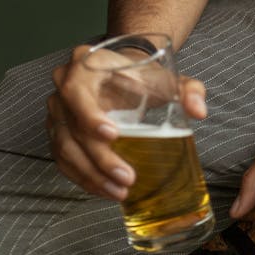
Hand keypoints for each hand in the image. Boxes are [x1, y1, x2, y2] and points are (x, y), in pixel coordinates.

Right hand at [47, 44, 207, 199]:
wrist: (123, 72)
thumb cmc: (142, 75)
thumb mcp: (166, 77)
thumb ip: (187, 89)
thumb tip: (198, 110)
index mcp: (85, 63)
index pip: (76, 91)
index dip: (90, 115)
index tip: (113, 135)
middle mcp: (63, 85)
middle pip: (71, 128)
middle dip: (99, 158)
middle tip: (127, 177)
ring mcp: (56, 110)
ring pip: (65, 149)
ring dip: (90, 175)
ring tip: (119, 191)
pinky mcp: (56, 132)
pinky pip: (62, 160)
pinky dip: (83, 178)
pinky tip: (104, 189)